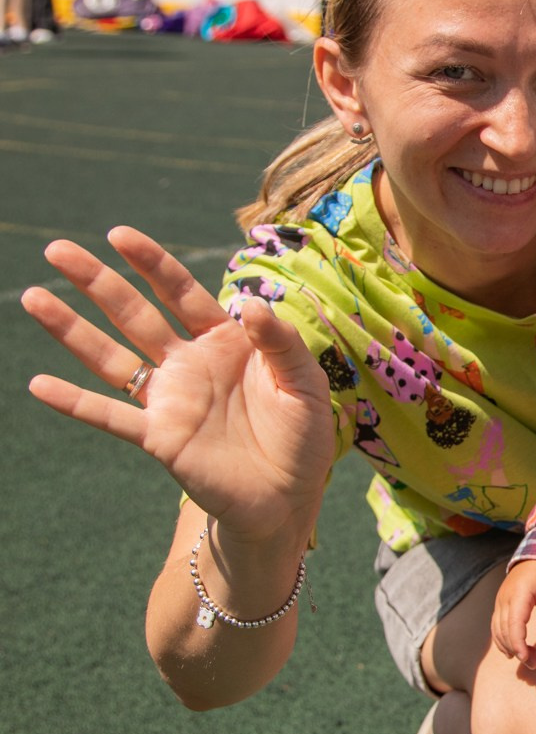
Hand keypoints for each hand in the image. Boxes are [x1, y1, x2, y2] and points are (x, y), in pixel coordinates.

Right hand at [22, 229, 333, 544]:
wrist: (289, 499)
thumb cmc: (302, 438)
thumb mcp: (305, 383)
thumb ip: (282, 342)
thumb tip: (251, 304)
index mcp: (224, 341)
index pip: (179, 292)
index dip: (150, 262)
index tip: (118, 234)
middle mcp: (188, 364)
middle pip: (133, 313)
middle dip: (96, 281)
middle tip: (56, 250)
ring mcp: (169, 400)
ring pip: (111, 356)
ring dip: (71, 328)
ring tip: (32, 297)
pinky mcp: (159, 438)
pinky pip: (110, 416)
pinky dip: (74, 402)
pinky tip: (38, 384)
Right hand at [491, 560, 535, 667]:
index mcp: (519, 593)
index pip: (514, 624)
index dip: (519, 644)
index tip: (529, 660)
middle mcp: (505, 598)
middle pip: (504, 630)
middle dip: (516, 649)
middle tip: (534, 664)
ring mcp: (500, 600)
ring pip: (497, 629)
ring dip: (509, 646)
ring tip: (527, 659)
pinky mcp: (501, 603)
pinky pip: (496, 625)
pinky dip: (502, 639)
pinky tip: (512, 650)